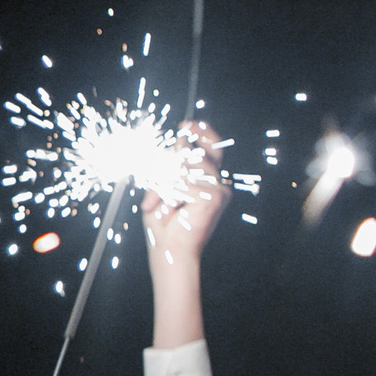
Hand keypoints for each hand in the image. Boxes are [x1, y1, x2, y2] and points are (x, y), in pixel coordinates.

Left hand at [140, 121, 227, 261]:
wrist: (170, 251)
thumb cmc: (165, 224)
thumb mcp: (162, 189)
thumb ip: (169, 168)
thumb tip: (173, 146)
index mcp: (209, 180)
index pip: (213, 146)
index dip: (201, 132)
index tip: (187, 124)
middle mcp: (218, 183)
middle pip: (193, 153)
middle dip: (168, 166)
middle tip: (157, 189)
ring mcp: (219, 190)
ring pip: (185, 167)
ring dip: (164, 185)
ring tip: (160, 204)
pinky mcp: (213, 197)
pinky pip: (183, 181)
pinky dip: (168, 194)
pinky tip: (169, 209)